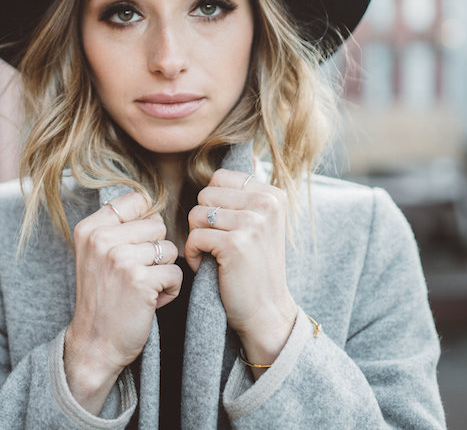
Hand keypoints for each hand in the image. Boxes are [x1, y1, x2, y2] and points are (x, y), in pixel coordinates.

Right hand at [64, 192, 181, 412]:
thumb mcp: (95, 254)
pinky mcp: (140, 281)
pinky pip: (175, 274)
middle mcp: (102, 239)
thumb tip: (152, 203)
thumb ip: (117, 227)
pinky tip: (150, 302)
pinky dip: (170, 291)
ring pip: (169, 249)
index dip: (145, 223)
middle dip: (155, 251)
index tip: (134, 246)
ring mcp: (120, 259)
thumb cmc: (102, 298)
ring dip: (163, 271)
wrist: (94, 343)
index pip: (136, 200)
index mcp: (89, 228)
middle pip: (158, 225)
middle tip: (136, 274)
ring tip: (142, 288)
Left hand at [184, 169, 296, 366]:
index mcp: (273, 195)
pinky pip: (194, 236)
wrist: (266, 311)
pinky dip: (193, 254)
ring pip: (196, 214)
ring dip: (196, 238)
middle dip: (201, 221)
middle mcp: (266, 204)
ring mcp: (252, 223)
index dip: (211, 203)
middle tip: (216, 244)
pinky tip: (208, 267)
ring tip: (213, 255)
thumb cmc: (254, 268)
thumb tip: (245, 154)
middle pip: (205, 194)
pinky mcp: (235, 244)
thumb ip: (246, 194)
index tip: (224, 227)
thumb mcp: (260, 224)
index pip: (220, 178)